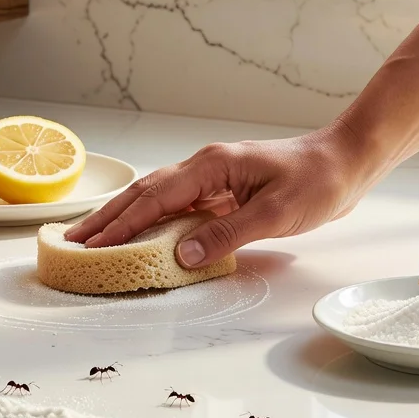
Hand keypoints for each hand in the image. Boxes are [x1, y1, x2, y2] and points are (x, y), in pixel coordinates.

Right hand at [66, 123, 371, 266]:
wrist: (346, 161)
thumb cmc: (317, 181)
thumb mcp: (275, 214)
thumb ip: (227, 235)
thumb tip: (182, 256)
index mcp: (211, 166)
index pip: (154, 198)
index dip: (120, 223)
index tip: (91, 244)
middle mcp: (205, 168)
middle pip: (144, 194)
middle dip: (107, 219)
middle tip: (72, 243)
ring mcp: (212, 178)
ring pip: (156, 199)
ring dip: (124, 219)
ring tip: (93, 238)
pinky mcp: (222, 190)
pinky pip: (177, 206)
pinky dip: (151, 220)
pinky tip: (140, 234)